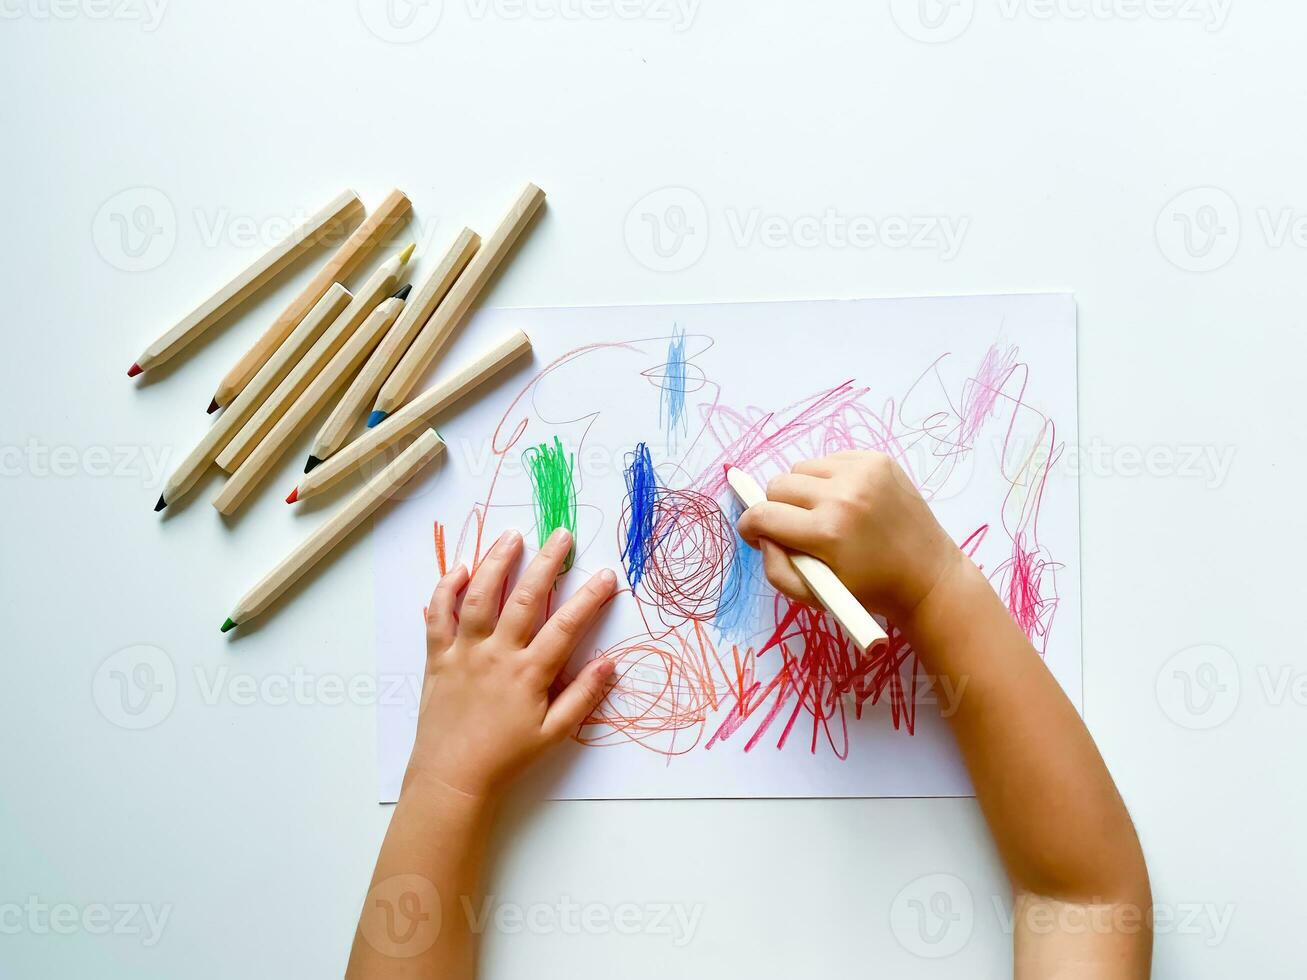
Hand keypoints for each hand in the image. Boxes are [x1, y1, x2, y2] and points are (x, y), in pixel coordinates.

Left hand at [405, 527, 617, 804]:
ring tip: (512, 537)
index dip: (588, 599)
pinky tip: (462, 569)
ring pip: (479, 597)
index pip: (565, 626)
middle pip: (524, 598)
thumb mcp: (554, 735)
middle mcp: (496, 655)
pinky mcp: (437, 657)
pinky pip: (438, 615)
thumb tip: (610, 663)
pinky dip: (447, 589)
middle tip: (562, 535)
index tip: (606, 576)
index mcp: (528, 674)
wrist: (452, 777)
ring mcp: (464, 652)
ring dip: (497, 562)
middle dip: (546, 563)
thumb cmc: (506, 758)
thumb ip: (582, 697)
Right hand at [736, 451, 962, 623]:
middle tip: (796, 528)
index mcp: (827, 532)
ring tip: (825, 514)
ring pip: (801, 468)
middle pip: (778, 485)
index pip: (763, 514)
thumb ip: (776, 568)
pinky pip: (830, 459)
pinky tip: (848, 501)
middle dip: (778, 508)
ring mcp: (863, 471)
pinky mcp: (877, 459)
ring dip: (804, 491)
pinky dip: (829, 479)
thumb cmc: (868, 589)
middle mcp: (844, 494)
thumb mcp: (815, 596)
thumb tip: (761, 534)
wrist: (927, 575)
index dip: (751, 525)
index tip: (755, 533)